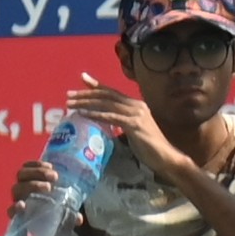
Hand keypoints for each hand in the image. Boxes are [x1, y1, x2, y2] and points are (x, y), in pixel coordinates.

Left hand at [62, 70, 180, 167]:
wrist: (166, 157)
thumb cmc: (149, 147)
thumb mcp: (132, 131)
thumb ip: (120, 123)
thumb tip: (105, 122)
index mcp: (135, 105)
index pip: (112, 92)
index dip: (97, 85)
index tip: (82, 78)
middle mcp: (136, 105)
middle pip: (106, 95)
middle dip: (86, 94)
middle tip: (68, 95)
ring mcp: (136, 113)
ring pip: (106, 104)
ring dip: (86, 103)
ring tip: (71, 104)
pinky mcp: (134, 124)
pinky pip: (111, 117)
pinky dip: (96, 115)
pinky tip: (84, 114)